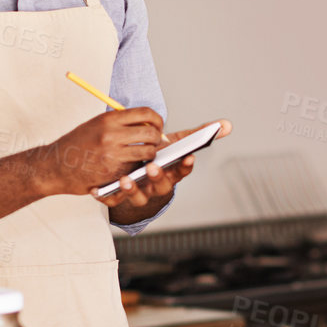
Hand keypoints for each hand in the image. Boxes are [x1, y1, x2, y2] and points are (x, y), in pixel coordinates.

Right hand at [36, 107, 163, 197]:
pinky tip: (127, 166)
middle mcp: (112, 135)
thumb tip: (147, 122)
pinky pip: (135, 168)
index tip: (158, 125)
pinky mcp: (112, 173)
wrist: (55, 166)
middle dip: (157, 138)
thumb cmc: (76, 144)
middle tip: (154, 142)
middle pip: (151, 133)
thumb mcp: (96, 124)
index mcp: (109, 119)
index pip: (145, 113)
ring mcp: (112, 155)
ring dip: (150, 155)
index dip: (157, 119)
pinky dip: (136, 168)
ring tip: (143, 155)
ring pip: (148, 152)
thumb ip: (120, 122)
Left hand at [104, 119, 231, 215]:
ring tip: (124, 178)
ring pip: (138, 198)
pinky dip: (106, 196)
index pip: (181, 171)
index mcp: (169, 172)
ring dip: (133, 189)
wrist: (126, 177)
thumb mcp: (171, 144)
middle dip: (158, 177)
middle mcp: (155, 186)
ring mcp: (138, 194)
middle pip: (161, 187)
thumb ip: (196, 135)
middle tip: (153, 166)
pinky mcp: (118, 199)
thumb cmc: (152, 156)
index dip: (185, 166)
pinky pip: (113, 201)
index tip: (188, 157)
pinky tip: (98, 190)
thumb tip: (228, 124)